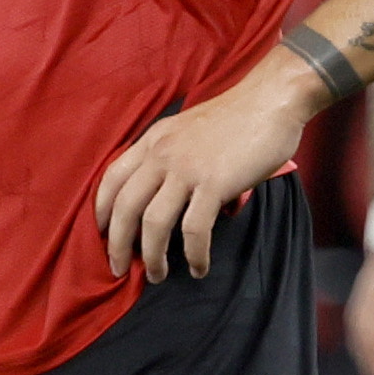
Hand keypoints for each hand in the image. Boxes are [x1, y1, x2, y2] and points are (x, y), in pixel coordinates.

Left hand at [94, 58, 325, 279]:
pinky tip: (198, 267)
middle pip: (125, 206)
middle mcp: (162, 153)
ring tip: (157, 276)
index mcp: (154, 139)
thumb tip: (166, 191)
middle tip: (118, 269)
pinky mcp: (214, 183)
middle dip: (117, 244)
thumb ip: (172, 153)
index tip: (102, 233)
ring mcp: (187, 168)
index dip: (102, 209)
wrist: (271, 98)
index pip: (112, 177)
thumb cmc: (237, 116)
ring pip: (153, 223)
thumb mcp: (188, 128)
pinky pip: (194, 229)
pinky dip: (194, 254)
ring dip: (152, 256)